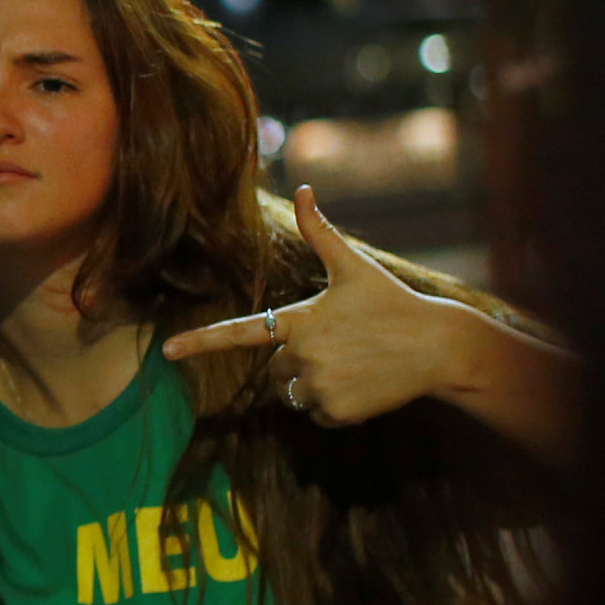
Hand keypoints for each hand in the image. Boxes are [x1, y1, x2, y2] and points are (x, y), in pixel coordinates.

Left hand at [162, 184, 471, 427]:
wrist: (437, 347)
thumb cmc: (392, 302)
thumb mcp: (353, 266)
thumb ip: (320, 231)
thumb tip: (303, 187)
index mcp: (299, 320)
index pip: (239, 332)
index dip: (201, 341)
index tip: (166, 352)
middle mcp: (303, 355)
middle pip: (275, 369)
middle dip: (298, 360)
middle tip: (340, 345)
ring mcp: (320, 386)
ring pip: (293, 396)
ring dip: (314, 385)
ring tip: (354, 364)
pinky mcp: (337, 412)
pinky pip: (317, 416)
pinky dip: (334, 406)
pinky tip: (363, 386)